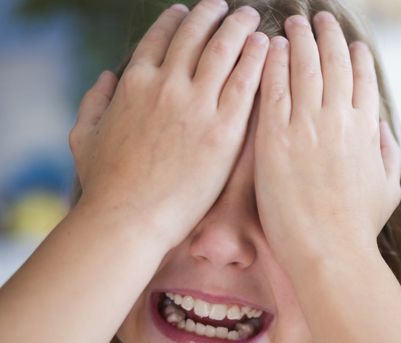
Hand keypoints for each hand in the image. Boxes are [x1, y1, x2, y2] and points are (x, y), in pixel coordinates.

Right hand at [70, 0, 266, 248]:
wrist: (131, 215)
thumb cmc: (106, 184)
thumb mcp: (85, 135)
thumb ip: (94, 102)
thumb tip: (106, 78)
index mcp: (133, 82)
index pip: (158, 38)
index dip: (175, 21)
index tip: (186, 12)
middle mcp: (165, 84)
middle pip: (194, 36)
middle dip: (212, 15)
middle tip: (226, 8)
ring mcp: (196, 104)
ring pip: (223, 51)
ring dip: (238, 28)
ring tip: (251, 18)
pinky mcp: (224, 129)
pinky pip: (245, 83)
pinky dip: (256, 59)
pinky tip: (265, 47)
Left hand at [253, 13, 400, 268]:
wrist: (329, 251)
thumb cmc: (358, 229)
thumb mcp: (389, 189)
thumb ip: (388, 152)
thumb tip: (381, 125)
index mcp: (368, 130)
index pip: (364, 78)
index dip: (356, 56)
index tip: (350, 44)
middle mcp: (339, 119)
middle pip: (333, 62)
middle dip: (326, 36)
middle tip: (317, 19)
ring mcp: (306, 125)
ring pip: (302, 66)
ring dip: (298, 39)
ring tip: (292, 24)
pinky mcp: (275, 136)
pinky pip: (271, 86)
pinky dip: (270, 61)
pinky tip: (267, 47)